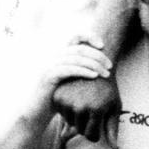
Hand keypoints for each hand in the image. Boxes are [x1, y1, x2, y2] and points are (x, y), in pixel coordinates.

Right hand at [52, 34, 121, 148]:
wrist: (39, 111)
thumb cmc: (60, 98)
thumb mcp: (74, 82)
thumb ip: (84, 72)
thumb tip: (104, 68)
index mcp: (61, 56)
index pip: (75, 37)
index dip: (89, 37)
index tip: (102, 45)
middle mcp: (55, 57)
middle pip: (79, 48)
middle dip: (98, 55)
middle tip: (110, 66)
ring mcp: (50, 66)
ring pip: (75, 58)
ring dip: (94, 64)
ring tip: (106, 73)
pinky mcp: (48, 76)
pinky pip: (68, 69)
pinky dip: (83, 71)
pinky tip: (94, 76)